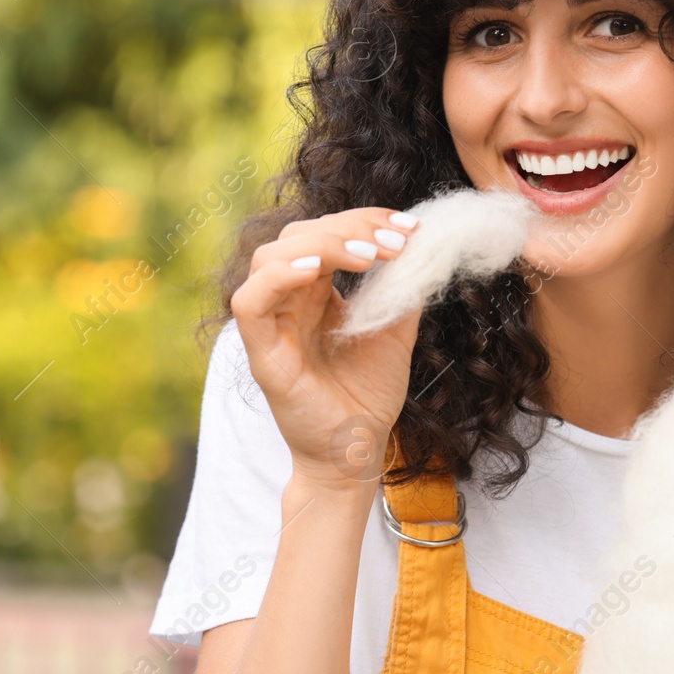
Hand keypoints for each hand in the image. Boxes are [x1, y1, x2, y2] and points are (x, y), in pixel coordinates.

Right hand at [229, 207, 422, 491]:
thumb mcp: (395, 332)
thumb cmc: (368, 396)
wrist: (357, 452)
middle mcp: (290, 301)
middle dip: (349, 227)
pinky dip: (279, 277)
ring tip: (367, 256)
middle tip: (395, 243)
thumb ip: (402, 291)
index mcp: (317, 293)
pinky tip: (316, 271)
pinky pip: (250, 302)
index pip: (327, 234)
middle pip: (298, 235)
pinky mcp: (263, 354)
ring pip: (269, 257)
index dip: (365, 221)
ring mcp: (272, 325)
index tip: (409, 227)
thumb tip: (423, 246)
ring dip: (320, 244)